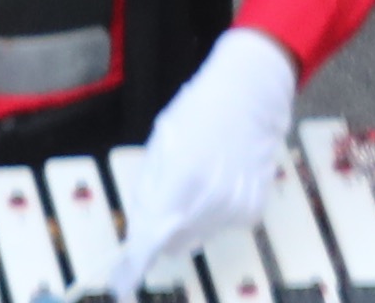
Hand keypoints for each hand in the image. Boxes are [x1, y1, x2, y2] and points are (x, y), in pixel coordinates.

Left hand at [106, 28, 299, 297]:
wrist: (252, 95)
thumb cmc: (202, 109)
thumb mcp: (161, 142)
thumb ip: (148, 190)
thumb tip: (139, 229)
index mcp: (181, 177)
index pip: (151, 238)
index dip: (134, 264)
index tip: (121, 280)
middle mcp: (211, 200)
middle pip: (173, 244)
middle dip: (160, 233)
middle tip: (162, 200)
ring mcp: (235, 208)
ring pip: (196, 237)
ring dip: (187, 221)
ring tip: (196, 180)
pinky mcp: (252, 211)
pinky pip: (220, 227)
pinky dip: (212, 214)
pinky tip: (217, 182)